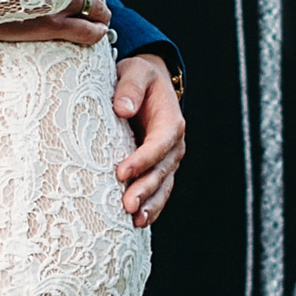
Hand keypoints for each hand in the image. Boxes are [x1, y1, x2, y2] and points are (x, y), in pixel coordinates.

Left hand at [113, 53, 183, 226]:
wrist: (147, 84)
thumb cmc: (139, 77)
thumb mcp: (135, 72)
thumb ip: (130, 87)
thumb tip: (123, 109)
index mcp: (171, 121)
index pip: (159, 144)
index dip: (143, 160)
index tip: (121, 172)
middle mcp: (174, 145)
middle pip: (161, 171)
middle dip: (145, 190)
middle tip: (127, 205)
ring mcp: (167, 160)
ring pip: (162, 187)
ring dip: (150, 205)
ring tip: (135, 221)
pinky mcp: (158, 169)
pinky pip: (158, 191)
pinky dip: (150, 207)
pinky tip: (138, 223)